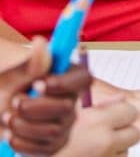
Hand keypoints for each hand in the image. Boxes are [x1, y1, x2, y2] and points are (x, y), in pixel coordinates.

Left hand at [1, 37, 89, 154]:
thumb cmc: (1, 93)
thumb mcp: (9, 79)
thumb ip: (30, 65)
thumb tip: (41, 42)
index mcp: (66, 77)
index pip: (84, 78)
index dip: (65, 83)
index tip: (37, 84)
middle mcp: (71, 100)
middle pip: (66, 107)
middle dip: (32, 108)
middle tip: (13, 102)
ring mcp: (64, 124)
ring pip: (53, 130)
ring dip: (22, 125)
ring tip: (7, 118)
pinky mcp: (55, 144)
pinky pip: (43, 148)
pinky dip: (21, 142)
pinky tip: (12, 134)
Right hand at [59, 101, 139, 155]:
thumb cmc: (45, 140)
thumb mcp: (69, 114)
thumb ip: (97, 104)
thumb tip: (122, 98)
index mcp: (96, 121)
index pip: (130, 111)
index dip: (123, 112)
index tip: (114, 115)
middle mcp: (104, 141)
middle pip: (133, 133)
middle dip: (124, 132)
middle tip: (109, 132)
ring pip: (126, 151)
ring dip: (116, 148)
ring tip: (96, 147)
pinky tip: (94, 156)